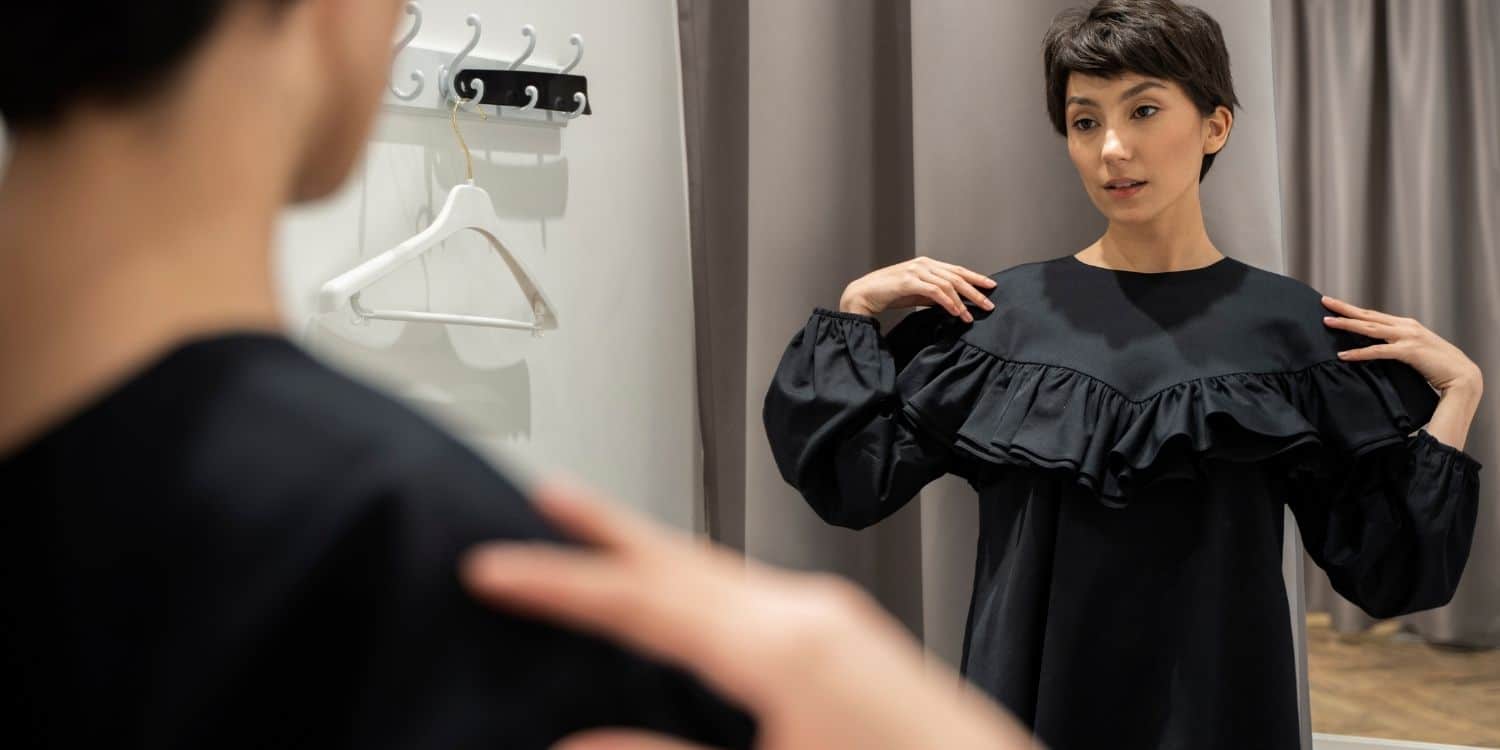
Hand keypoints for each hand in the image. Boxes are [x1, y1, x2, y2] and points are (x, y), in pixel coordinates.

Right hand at [462, 477, 1035, 749]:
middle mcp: (814, 615)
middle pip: (684, 559)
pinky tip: (684, 607)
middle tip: (544, 498)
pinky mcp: (854, 642)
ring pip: (720, 572)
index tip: (494, 565)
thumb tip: (581, 742)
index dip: (562, 580)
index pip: (646, 598)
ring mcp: (840, 622)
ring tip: (597, 545)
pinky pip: (754, 595)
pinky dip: (700, 587)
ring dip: (654, 556)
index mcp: (787, 646)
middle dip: (609, 530)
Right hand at [840, 257, 996, 322]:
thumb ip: (934, 294)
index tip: (990, 286)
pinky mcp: (908, 281)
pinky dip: (947, 302)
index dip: (975, 277)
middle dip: (975, 290)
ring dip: (962, 301)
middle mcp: (923, 264)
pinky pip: (934, 291)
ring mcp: (916, 271)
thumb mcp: (916, 293)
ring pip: (948, 284)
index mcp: (926, 264)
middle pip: (956, 276)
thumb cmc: (889, 293)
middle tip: (989, 304)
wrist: (864, 293)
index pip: (956, 270)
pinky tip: (955, 311)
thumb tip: (953, 303)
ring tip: (971, 315)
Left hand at [1322, 295, 1482, 395]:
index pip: (1373, 315)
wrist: (1462, 375)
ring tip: (1327, 322)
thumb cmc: (1438, 365)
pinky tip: (1342, 355)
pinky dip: (1359, 353)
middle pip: (1368, 315)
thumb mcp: (1414, 350)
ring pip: (1370, 328)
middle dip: (1345, 309)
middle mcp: (1406, 326)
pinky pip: (1378, 351)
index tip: (1335, 304)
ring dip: (1347, 325)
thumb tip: (1376, 347)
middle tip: (1324, 301)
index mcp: (1406, 325)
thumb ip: (1397, 345)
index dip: (1353, 310)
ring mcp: (1408, 337)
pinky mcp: (1409, 351)